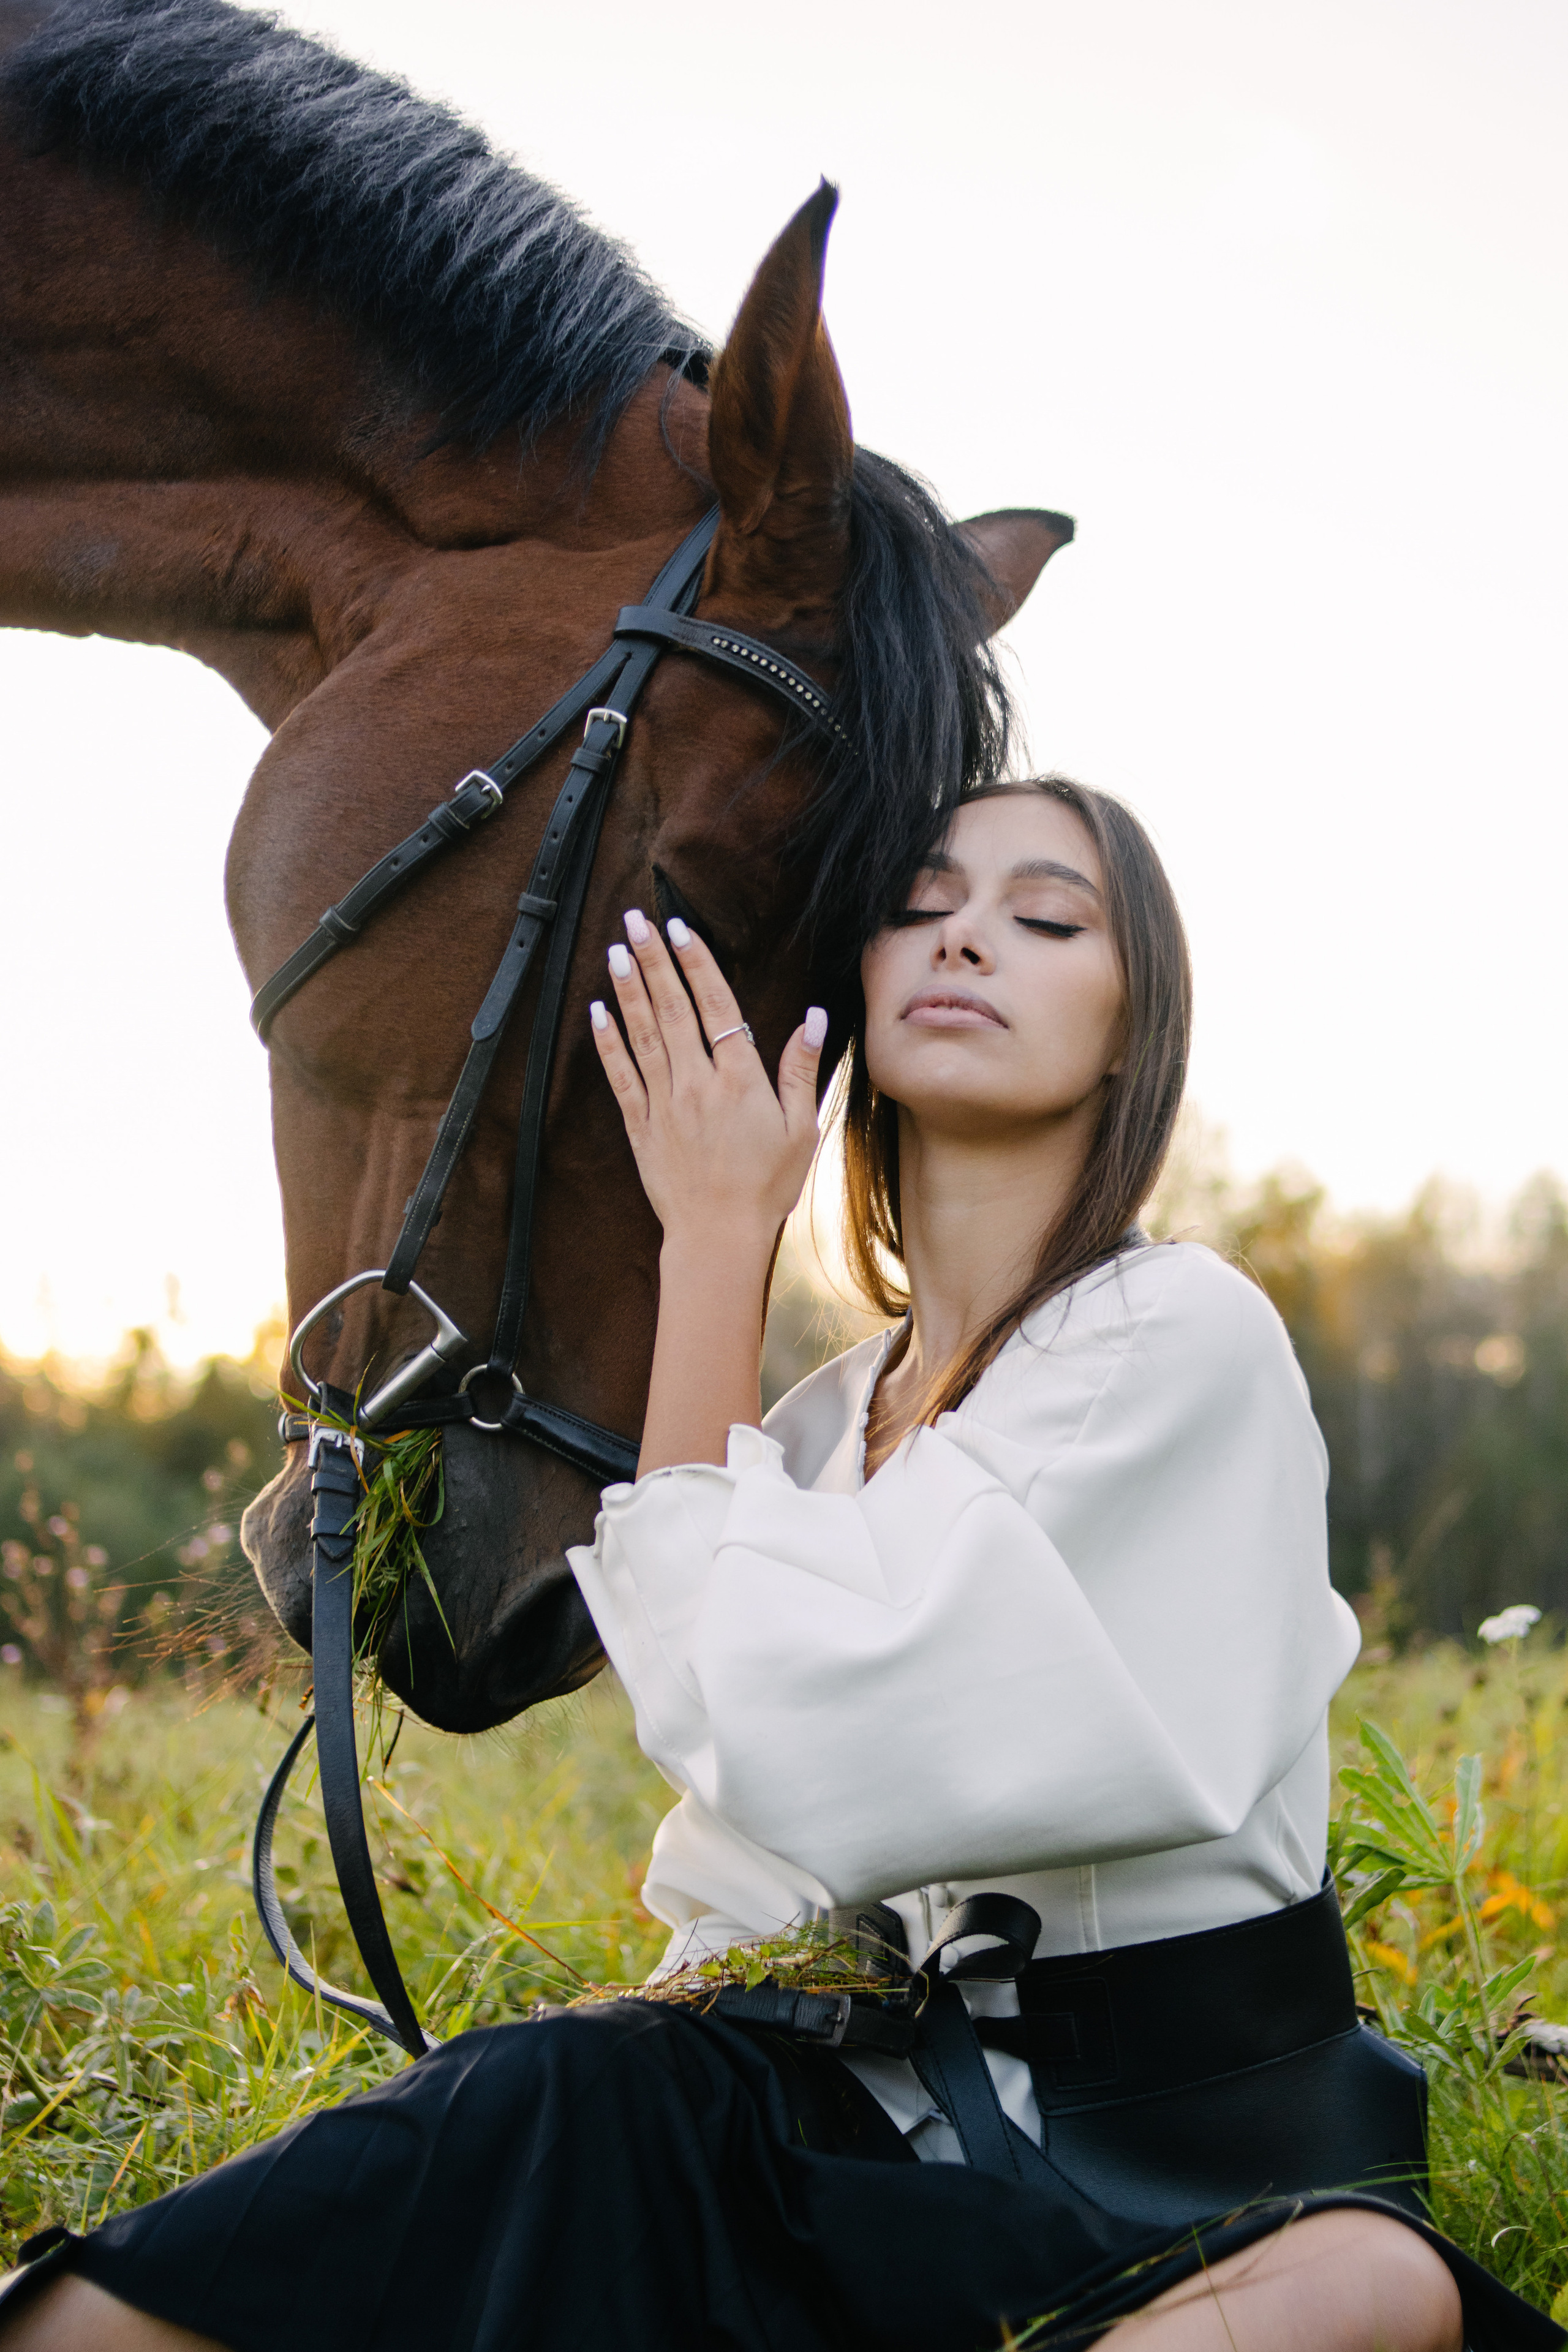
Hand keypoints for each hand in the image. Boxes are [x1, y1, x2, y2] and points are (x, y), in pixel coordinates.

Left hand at [591, 911, 827, 1254]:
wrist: (719, 1237)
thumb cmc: (766, 1187)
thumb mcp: (801, 1129)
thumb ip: (800, 1070)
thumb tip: (813, 1017)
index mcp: (740, 1080)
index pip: (716, 1006)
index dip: (696, 963)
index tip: (680, 928)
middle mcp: (698, 1084)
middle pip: (672, 1009)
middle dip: (654, 960)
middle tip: (635, 920)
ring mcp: (665, 1103)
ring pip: (642, 1034)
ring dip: (628, 989)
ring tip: (616, 950)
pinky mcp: (642, 1126)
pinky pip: (621, 1076)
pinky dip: (608, 1042)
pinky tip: (598, 1011)